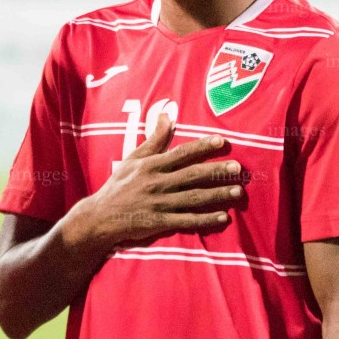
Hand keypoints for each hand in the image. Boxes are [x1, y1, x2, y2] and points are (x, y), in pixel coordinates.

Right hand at [64, 113, 240, 253]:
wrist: (100, 217)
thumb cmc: (118, 185)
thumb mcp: (133, 159)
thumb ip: (154, 139)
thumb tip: (167, 116)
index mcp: (152, 166)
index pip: (181, 153)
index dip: (202, 147)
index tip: (221, 141)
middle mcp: (158, 183)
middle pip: (192, 176)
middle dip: (216, 171)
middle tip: (238, 168)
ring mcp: (160, 203)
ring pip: (194, 198)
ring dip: (217, 195)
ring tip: (237, 192)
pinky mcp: (159, 222)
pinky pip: (187, 220)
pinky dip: (205, 219)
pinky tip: (223, 217)